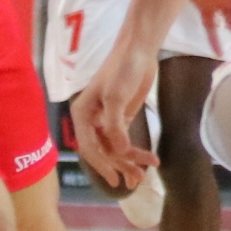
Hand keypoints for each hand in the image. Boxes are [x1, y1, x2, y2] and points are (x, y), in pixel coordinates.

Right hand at [72, 38, 159, 191]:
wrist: (139, 51)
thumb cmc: (122, 70)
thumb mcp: (116, 97)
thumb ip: (115, 126)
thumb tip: (120, 152)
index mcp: (82, 114)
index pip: (89, 146)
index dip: (100, 165)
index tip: (114, 179)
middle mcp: (91, 120)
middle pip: (103, 150)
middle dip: (119, 165)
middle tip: (137, 179)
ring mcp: (106, 120)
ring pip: (115, 149)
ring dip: (129, 162)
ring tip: (144, 176)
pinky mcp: (121, 118)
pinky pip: (124, 141)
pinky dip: (135, 152)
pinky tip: (148, 159)